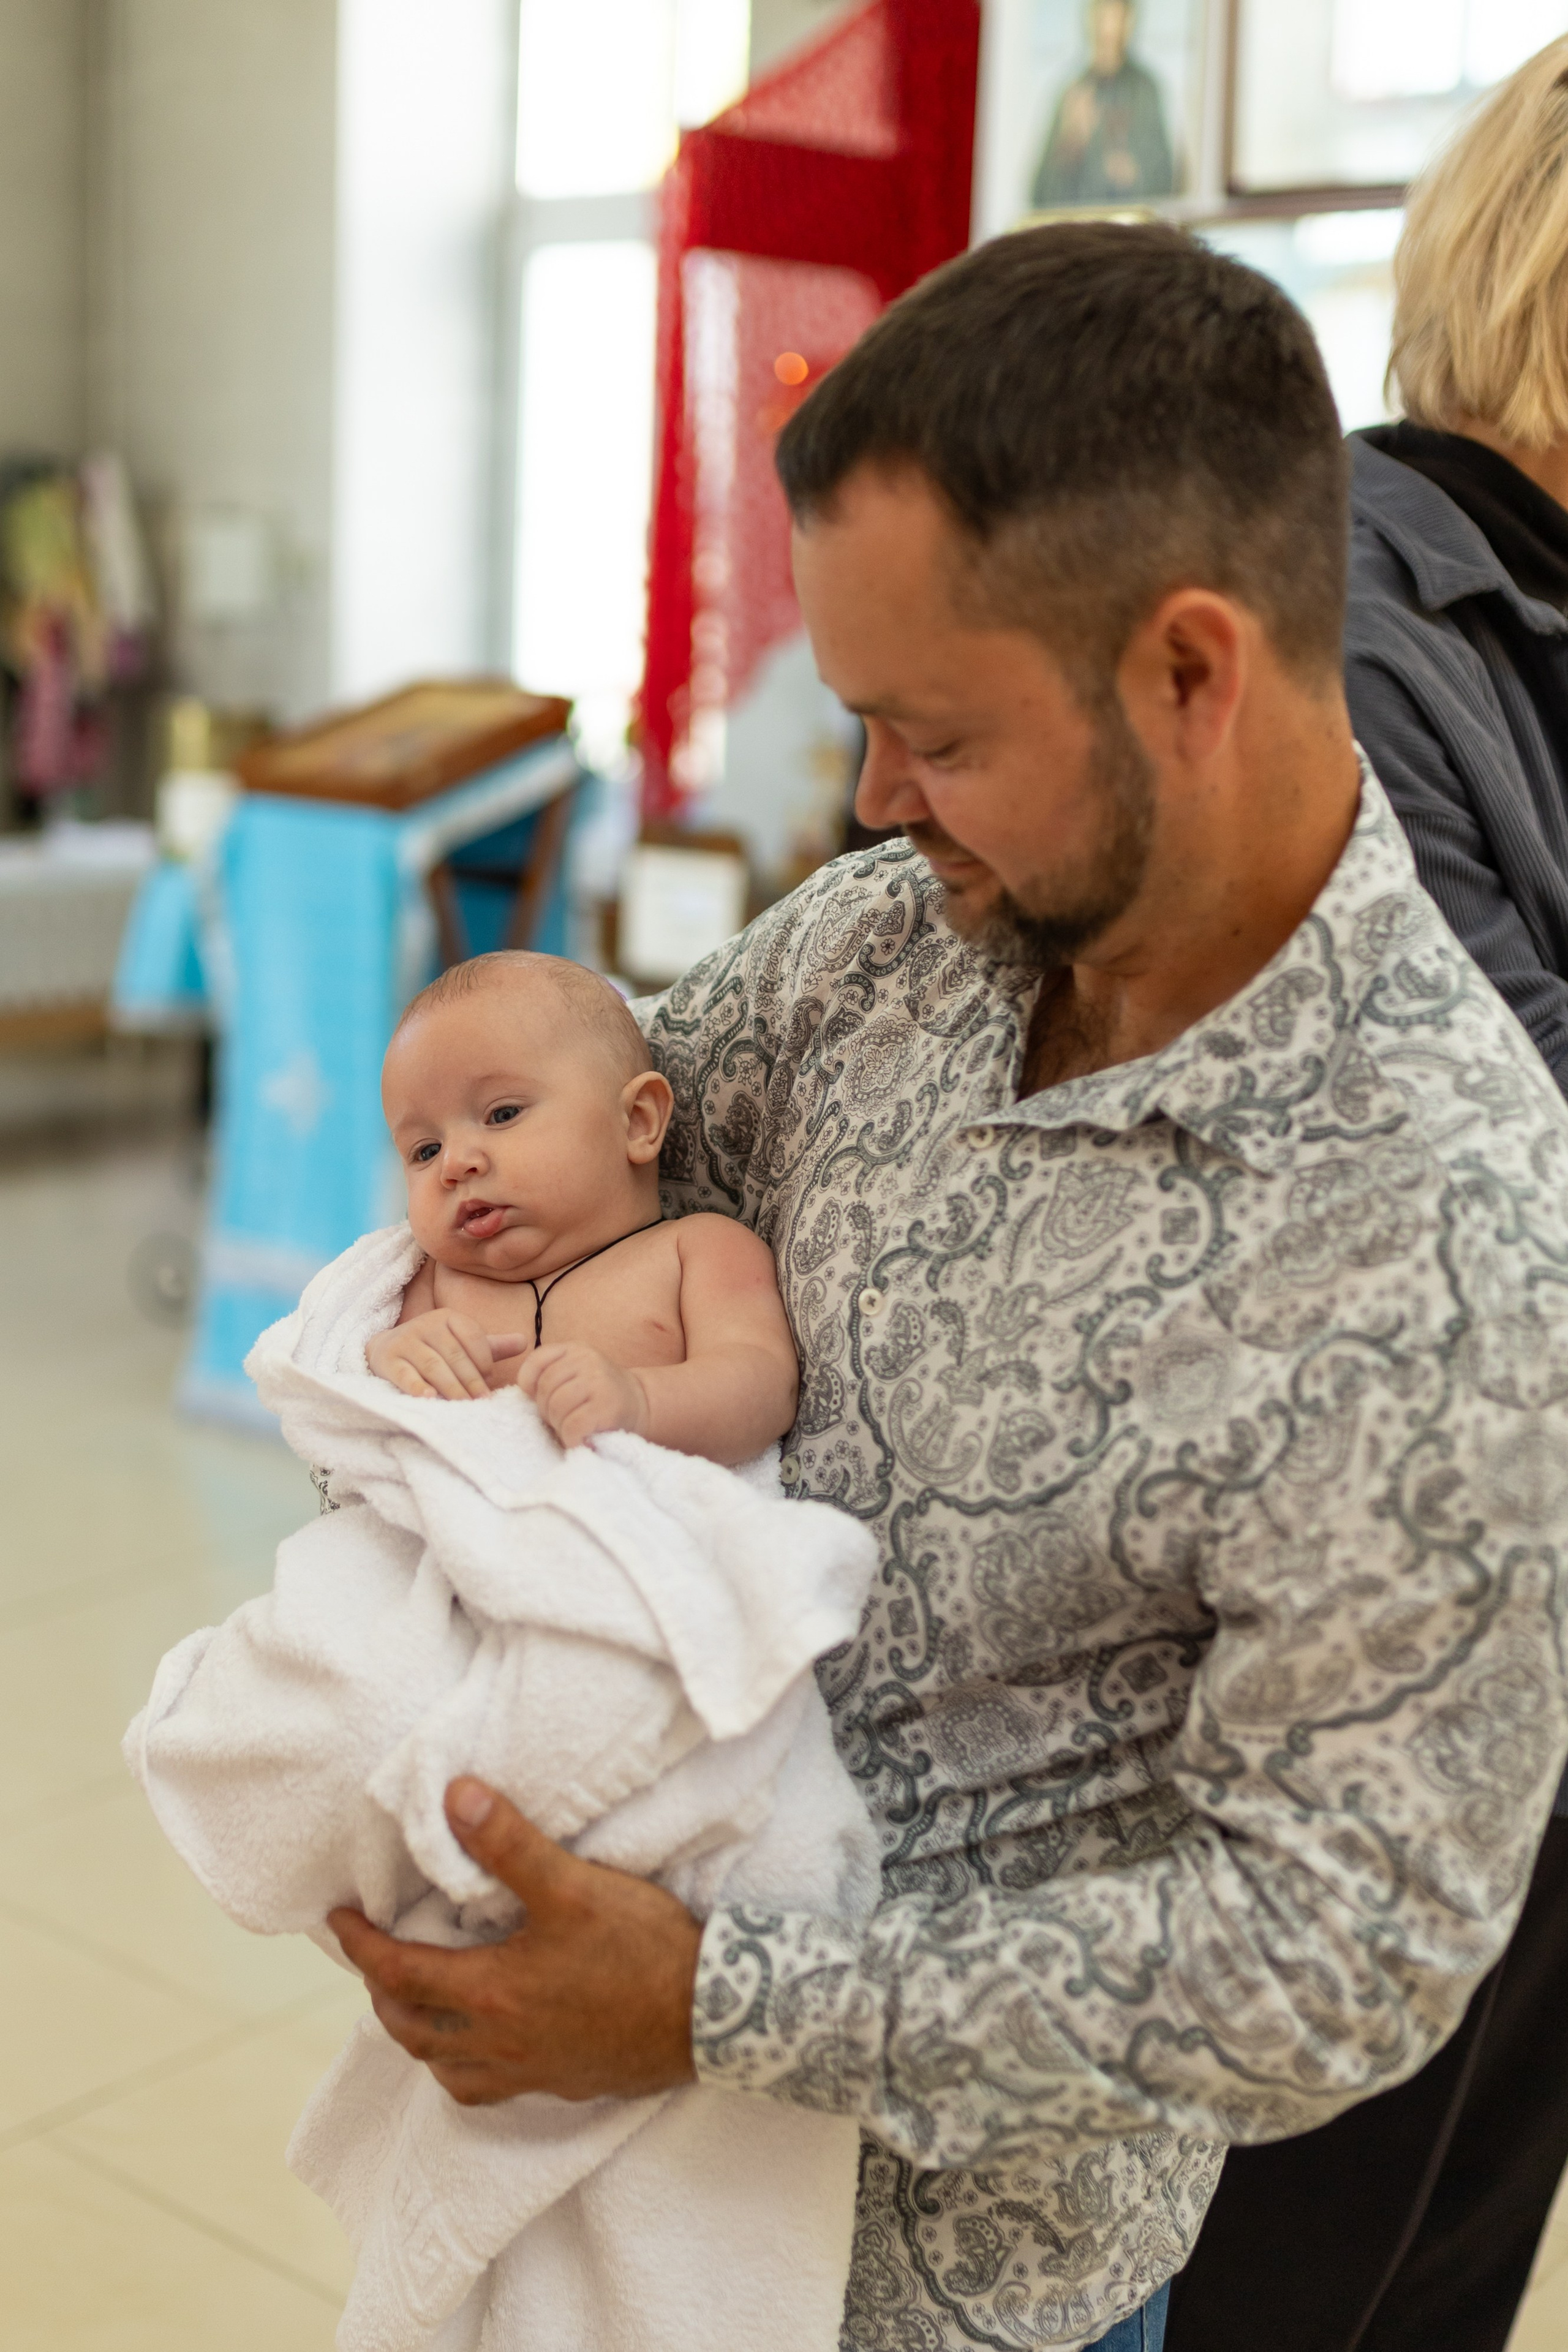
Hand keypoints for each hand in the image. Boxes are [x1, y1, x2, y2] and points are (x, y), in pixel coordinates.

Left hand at [328, 1780, 700, 2105]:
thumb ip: (509, 1844)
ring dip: (417, 2034)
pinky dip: (462, 2068)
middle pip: (411, 2027)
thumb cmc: (641, 1950)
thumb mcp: (573, 1885)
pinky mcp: (559, 2082)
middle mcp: (498, 2042)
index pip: (398, 1973)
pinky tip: (478, 2047)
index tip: (339, 1920)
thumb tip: (454, 1798)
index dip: (361, 1946)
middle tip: (374, 1956)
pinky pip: (486, 2089)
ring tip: (416, 2001)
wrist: (708, 2016)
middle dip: (382, 1991)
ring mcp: (528, 2070)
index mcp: (490, 1993)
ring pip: (444, 2066)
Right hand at [366, 1310, 525, 1400]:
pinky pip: (404, 1373)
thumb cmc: (434, 1349)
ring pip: (433, 1365)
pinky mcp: (388, 1359)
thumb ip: (491, 1346)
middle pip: (454, 1354)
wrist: (388, 1348)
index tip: (489, 1384)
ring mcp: (406, 1340)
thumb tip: (525, 1342)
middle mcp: (426, 1324)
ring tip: (462, 1404)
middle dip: (470, 1379)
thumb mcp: (461, 1343)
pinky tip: (429, 1398)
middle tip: (481, 1401)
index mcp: (449, 1317)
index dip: (484, 1362)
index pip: (473, 1337)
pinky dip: (417, 1386)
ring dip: (450, 1386)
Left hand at [516, 1342, 649, 1447]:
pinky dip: (572, 1438)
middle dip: (548, 1411)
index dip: (530, 1384)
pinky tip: (582, 1438)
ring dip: (560, 1426)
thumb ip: (550, 1375)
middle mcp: (588, 1360)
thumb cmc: (599, 1395)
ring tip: (574, 1428)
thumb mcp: (576, 1374)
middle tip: (564, 1419)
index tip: (540, 1399)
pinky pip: (572, 1426)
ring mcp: (599, 1381)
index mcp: (576, 1350)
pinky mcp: (607, 1407)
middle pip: (545, 1389)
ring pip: (557, 1407)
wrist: (642, 1405)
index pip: (537, 1361)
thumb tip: (524, 1393)